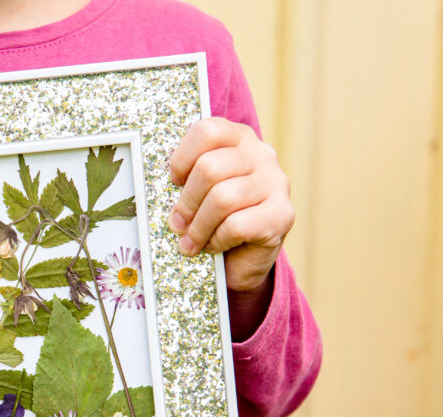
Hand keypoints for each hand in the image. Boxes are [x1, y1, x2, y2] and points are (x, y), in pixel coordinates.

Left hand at [167, 117, 293, 293]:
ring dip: (198, 227)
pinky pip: (236, 226)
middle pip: (210, 168)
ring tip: (191, 242)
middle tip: (177, 224)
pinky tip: (216, 246)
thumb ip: (185, 179)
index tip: (174, 182)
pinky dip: (218, 240)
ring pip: (223, 199)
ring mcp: (276, 184)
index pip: (207, 131)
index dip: (182, 158)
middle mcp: (262, 155)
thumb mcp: (198, 191)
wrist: (242, 260)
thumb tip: (159, 187)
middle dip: (186, 202)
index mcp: (239, 139)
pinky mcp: (283, 216)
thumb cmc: (213, 220)